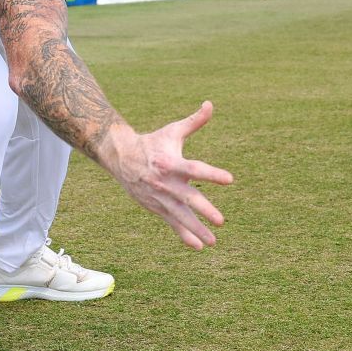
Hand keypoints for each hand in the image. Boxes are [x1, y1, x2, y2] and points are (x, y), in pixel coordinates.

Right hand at [105, 101, 233, 249]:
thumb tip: (210, 104)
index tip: (230, 179)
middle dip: (204, 210)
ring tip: (213, 241)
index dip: (212, 174)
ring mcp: (160, 198)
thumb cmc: (153, 142)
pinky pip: (172, 224)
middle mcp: (165, 182)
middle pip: (188, 198)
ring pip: (180, 216)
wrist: (121, 158)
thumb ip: (194, 121)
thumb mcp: (172, 131)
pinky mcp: (157, 208)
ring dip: (196, 229)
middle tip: (221, 221)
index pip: (194, 169)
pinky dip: (184, 236)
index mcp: (171, 162)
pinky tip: (198, 246)